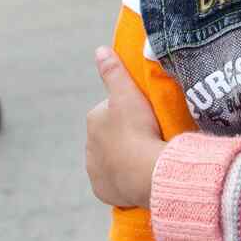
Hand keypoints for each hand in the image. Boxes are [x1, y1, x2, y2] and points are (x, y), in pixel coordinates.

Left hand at [86, 47, 162, 206]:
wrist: (146, 172)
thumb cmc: (139, 128)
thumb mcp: (128, 93)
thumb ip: (114, 71)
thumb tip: (100, 49)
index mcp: (94, 119)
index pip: (112, 110)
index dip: (131, 111)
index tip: (148, 116)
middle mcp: (89, 145)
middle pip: (112, 135)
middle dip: (126, 135)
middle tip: (151, 135)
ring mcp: (95, 170)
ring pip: (112, 158)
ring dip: (125, 157)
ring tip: (148, 156)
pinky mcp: (103, 190)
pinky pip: (114, 181)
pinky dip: (124, 179)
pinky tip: (139, 175)